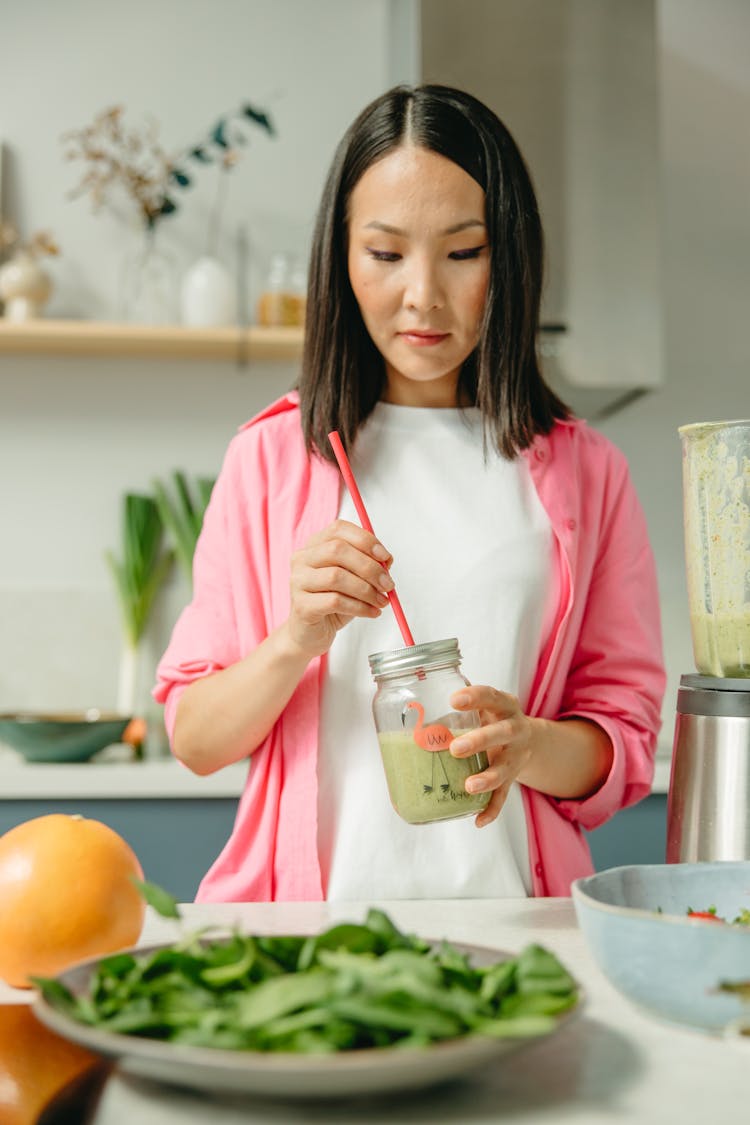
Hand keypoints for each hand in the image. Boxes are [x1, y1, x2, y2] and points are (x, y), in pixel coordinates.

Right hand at [286, 519, 393, 657]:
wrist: (311, 634)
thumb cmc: (333, 602)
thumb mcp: (354, 578)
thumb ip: (368, 564)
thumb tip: (387, 560)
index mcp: (315, 545)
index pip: (338, 529)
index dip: (365, 540)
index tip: (385, 557)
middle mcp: (302, 559)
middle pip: (337, 550)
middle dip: (369, 567)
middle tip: (388, 584)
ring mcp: (298, 582)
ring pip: (336, 577)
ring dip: (367, 590)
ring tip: (381, 601)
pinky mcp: (301, 606)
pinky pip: (335, 601)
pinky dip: (360, 607)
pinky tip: (371, 612)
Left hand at [448, 686, 533, 827]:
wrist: (529, 739)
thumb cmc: (493, 717)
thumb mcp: (485, 704)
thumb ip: (461, 699)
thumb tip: (423, 684)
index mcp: (505, 706)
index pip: (492, 696)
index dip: (475, 697)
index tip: (454, 700)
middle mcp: (515, 729)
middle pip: (502, 733)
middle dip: (480, 741)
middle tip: (455, 748)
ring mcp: (516, 756)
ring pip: (506, 769)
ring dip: (488, 778)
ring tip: (468, 786)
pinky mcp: (514, 778)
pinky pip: (504, 796)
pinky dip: (492, 809)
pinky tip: (478, 820)